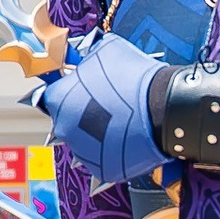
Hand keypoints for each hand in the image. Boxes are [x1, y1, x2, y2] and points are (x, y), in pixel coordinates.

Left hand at [36, 30, 167, 184]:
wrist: (164, 108)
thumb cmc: (134, 76)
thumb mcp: (106, 49)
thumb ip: (88, 55)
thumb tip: (86, 55)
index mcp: (58, 99)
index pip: (55, 94)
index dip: (73, 89)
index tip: (87, 88)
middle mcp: (63, 129)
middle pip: (69, 120)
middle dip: (85, 114)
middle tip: (110, 105)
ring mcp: (83, 152)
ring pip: (86, 142)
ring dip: (99, 134)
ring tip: (124, 121)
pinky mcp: (103, 169)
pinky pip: (104, 158)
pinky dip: (115, 151)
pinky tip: (130, 138)